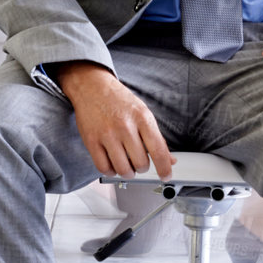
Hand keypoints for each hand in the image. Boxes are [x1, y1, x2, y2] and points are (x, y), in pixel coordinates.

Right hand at [50, 61, 175, 180]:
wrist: (92, 87)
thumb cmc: (119, 100)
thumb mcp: (143, 113)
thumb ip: (156, 138)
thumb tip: (170, 160)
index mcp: (142, 118)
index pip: (158, 150)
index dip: (164, 168)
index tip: (165, 176)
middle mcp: (125, 126)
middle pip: (140, 163)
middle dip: (142, 168)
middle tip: (138, 162)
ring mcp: (107, 134)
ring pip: (122, 169)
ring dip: (127, 172)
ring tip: (126, 165)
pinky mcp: (91, 141)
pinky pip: (103, 168)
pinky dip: (110, 171)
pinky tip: (112, 164)